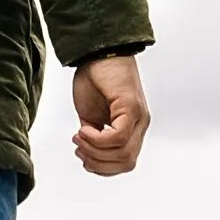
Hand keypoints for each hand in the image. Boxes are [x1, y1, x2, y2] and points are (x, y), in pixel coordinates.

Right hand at [72, 54, 149, 176]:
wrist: (97, 51)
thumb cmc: (95, 79)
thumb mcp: (91, 115)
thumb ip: (95, 136)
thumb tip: (89, 153)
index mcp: (132, 129)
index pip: (125, 163)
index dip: (102, 168)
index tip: (82, 155)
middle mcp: (140, 125)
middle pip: (126, 163)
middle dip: (98, 163)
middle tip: (79, 148)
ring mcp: (138, 117)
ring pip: (123, 154)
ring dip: (95, 151)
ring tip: (80, 136)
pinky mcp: (132, 107)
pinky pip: (118, 137)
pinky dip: (98, 139)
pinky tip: (85, 129)